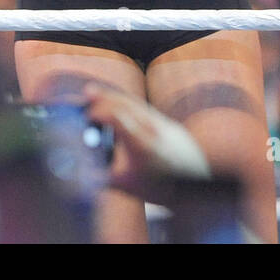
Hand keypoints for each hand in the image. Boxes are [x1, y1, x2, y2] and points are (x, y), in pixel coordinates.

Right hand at [82, 83, 210, 202]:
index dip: (100, 111)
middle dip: (106, 96)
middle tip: (88, 90)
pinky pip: (148, 110)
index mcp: (143, 145)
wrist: (198, 186)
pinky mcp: (172, 125)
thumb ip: (103, 178)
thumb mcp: (128, 186)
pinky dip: (132, 106)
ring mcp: (166, 125)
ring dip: (120, 98)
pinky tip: (122, 107)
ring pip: (139, 105)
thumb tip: (82, 175)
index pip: (119, 117)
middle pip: (128, 104)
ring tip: (102, 95)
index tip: (86, 113)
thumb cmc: (163, 189)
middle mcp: (156, 129)